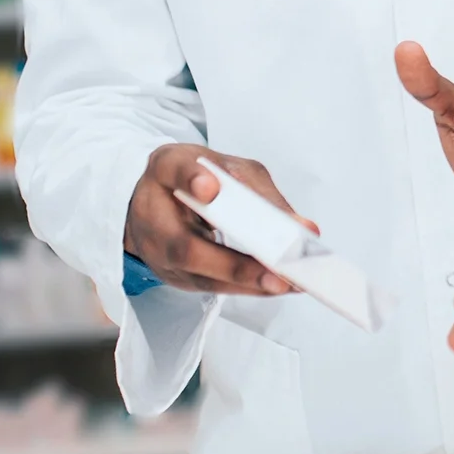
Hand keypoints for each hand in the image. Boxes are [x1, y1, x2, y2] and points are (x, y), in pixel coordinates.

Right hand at [123, 144, 317, 295]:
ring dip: (247, 282)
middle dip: (235, 263)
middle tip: (276, 270)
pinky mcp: (173, 274)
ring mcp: (158, 251)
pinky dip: (245, 287)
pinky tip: (273, 286)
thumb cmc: (195, 179)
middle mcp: (153, 213)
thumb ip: (259, 191)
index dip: (191, 179)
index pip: (173, 170)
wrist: (154, 199)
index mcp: (166, 170)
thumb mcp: (227, 167)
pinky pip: (209, 286)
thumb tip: (301, 227)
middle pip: (184, 244)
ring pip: (199, 275)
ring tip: (284, 283)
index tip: (210, 188)